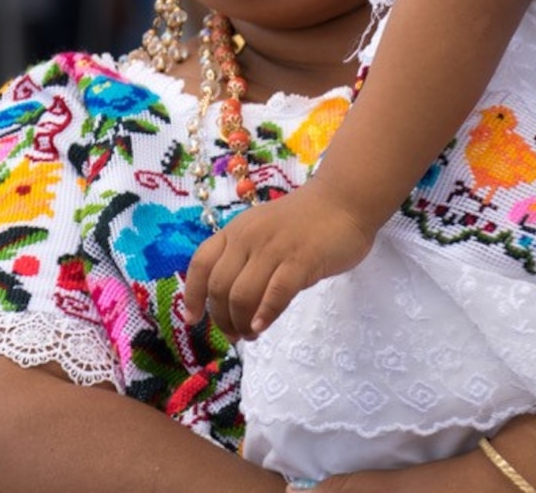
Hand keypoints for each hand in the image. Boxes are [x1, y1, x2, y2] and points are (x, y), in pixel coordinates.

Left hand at [183, 184, 374, 340]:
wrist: (343, 200)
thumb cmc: (303, 221)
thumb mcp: (262, 231)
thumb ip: (246, 258)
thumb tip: (230, 302)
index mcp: (236, 231)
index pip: (201, 264)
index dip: (192, 296)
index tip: (194, 320)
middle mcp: (248, 238)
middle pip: (220, 288)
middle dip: (222, 319)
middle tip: (236, 334)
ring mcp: (274, 249)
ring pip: (242, 295)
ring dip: (242, 323)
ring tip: (253, 333)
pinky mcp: (300, 260)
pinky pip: (275, 293)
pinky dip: (265, 314)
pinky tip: (263, 326)